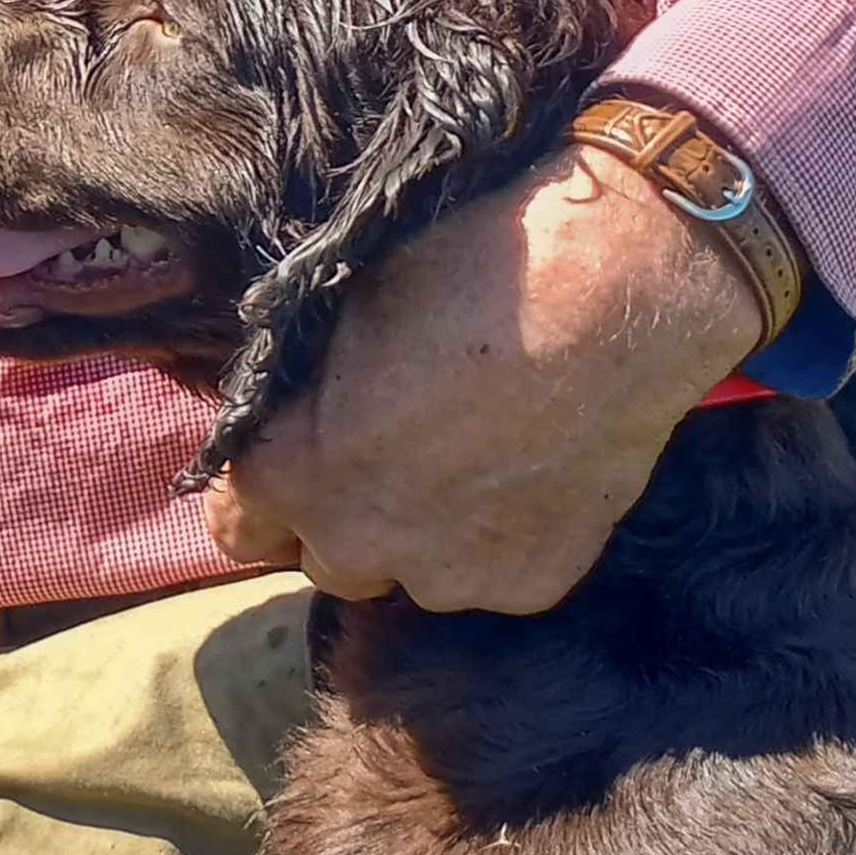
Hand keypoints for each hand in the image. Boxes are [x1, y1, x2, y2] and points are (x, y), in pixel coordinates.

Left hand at [201, 142, 768, 612]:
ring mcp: (449, 577)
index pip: (237, 523)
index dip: (264, 489)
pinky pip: (496, 574)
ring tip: (475, 462)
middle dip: (348, 515)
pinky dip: (505, 539)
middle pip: (327, 558)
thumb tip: (293, 406)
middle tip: (397, 453)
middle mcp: (357, 547)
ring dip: (427, 535)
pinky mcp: (532, 585)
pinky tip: (535, 474)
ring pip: (413, 574)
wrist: (617, 288)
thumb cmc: (470, 269)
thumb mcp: (349, 309)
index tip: (294, 461)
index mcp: (292, 476)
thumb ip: (305, 388)